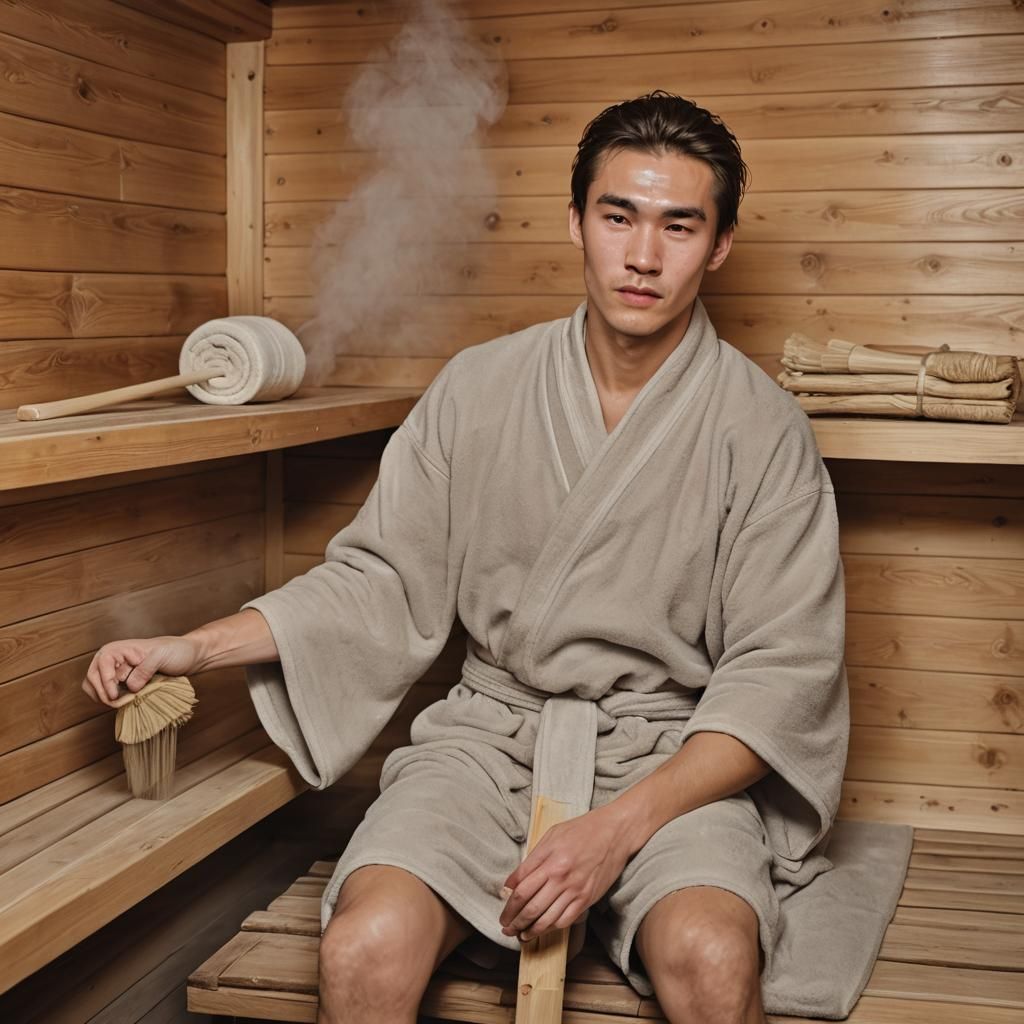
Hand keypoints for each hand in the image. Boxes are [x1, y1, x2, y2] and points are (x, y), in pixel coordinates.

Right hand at [82, 635, 199, 706]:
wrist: (187, 655)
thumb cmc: (176, 651)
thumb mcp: (162, 656)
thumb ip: (145, 669)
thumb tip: (130, 687)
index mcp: (119, 649)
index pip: (101, 665)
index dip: (105, 682)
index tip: (115, 696)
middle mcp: (113, 659)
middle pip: (92, 678)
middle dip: (102, 693)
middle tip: (118, 704)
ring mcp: (115, 671)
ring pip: (94, 687)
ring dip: (103, 698)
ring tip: (120, 704)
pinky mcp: (121, 682)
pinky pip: (105, 693)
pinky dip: (109, 700)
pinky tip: (122, 703)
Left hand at [499, 802, 634, 942]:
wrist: (614, 832)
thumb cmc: (582, 830)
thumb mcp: (551, 836)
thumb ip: (531, 861)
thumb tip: (511, 883)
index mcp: (549, 860)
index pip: (521, 890)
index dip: (508, 906)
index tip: (503, 913)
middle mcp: (561, 877)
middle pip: (530, 908)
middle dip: (514, 922)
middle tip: (506, 929)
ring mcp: (575, 890)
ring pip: (547, 919)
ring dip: (530, 930)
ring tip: (520, 935)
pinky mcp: (587, 898)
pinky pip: (565, 920)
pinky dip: (551, 928)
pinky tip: (543, 930)